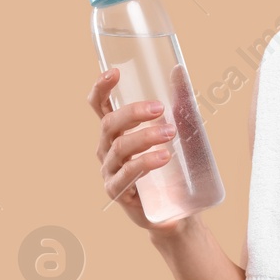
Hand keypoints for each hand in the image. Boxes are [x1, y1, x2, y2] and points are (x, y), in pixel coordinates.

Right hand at [87, 67, 193, 238]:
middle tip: (160, 108)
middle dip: (132, 112)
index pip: (100, 106)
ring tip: (169, 134)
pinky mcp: (118, 193)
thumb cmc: (174, 167)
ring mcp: (110, 171)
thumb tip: (177, 70)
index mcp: (116, 131)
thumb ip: (178, 102)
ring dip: (144, 137)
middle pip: (109, 124)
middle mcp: (107, 149)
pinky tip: (163, 158)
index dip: (101, 88)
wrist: (178, 210)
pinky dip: (144, 163)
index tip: (114, 72)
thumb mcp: (179, 132)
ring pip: (119, 148)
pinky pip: (126, 175)